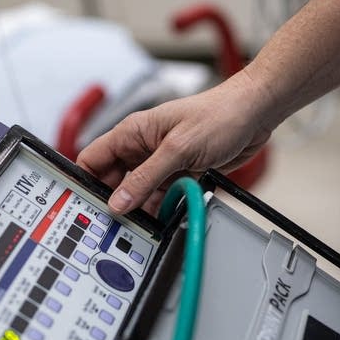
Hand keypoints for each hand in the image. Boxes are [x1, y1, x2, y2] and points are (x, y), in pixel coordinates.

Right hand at [76, 71, 273, 214]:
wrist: (255, 114)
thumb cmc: (218, 115)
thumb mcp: (178, 149)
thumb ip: (146, 178)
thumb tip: (119, 201)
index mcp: (133, 133)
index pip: (93, 158)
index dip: (85, 181)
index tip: (84, 203)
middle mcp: (142, 148)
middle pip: (113, 180)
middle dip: (113, 201)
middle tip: (113, 222)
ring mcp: (159, 162)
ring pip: (137, 191)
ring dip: (139, 208)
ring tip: (139, 224)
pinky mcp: (177, 172)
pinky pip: (160, 195)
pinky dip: (160, 208)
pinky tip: (161, 218)